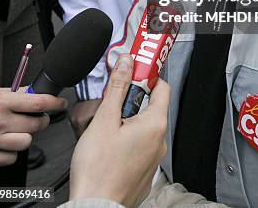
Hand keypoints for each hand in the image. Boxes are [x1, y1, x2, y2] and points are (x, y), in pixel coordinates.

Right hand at [0, 88, 67, 165]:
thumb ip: (14, 93)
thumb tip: (34, 92)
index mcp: (2, 102)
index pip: (38, 103)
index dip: (55, 103)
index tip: (62, 104)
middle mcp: (0, 121)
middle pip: (36, 125)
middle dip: (42, 121)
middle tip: (38, 118)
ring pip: (27, 142)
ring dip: (26, 137)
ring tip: (19, 131)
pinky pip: (12, 158)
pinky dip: (12, 152)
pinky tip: (7, 143)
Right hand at [69, 55, 169, 207]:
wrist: (95, 206)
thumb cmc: (99, 170)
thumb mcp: (105, 119)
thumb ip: (118, 87)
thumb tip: (126, 63)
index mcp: (155, 124)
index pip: (162, 86)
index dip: (146, 76)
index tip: (133, 71)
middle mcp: (159, 141)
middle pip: (150, 106)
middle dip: (129, 100)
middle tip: (110, 102)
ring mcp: (153, 158)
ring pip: (142, 127)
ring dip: (125, 121)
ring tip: (104, 127)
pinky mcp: (144, 170)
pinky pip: (138, 145)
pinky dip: (126, 139)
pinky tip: (108, 145)